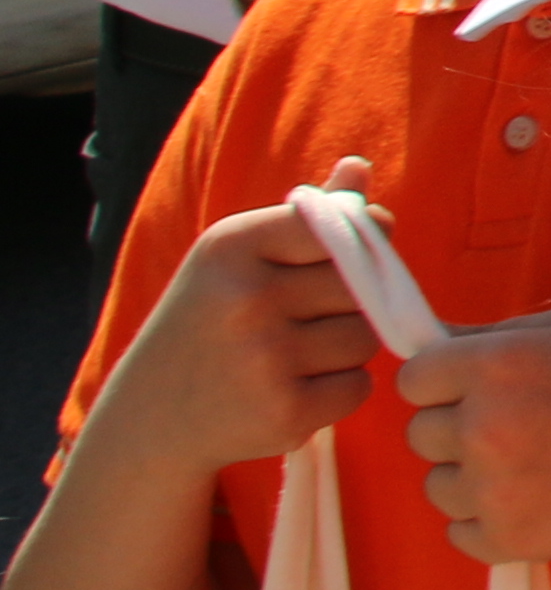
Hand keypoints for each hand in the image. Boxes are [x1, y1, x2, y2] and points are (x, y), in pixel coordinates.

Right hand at [102, 165, 388, 477]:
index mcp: (232, 245)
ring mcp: (264, 359)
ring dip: (346, 348)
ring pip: (365, 337)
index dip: (357, 244)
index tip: (336, 260)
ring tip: (291, 356)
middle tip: (302, 320)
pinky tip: (291, 391)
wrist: (146, 421)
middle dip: (350, 303)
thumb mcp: (236, 259)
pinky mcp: (284, 413)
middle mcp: (246, 298)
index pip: (342, 226)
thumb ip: (306, 216)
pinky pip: (359, 386)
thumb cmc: (208, 322)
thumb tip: (359, 168)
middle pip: (364, 285)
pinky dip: (339, 391)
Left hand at [399, 309, 550, 565]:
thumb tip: (435, 343)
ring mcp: (490, 488)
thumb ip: (496, 331)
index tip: (471, 388)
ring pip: (436, 485)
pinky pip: (458, 531)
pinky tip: (536, 498)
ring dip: (470, 478)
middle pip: (420, 433)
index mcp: (496, 364)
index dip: (440, 381)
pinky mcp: (503, 538)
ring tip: (533, 465)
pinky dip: (489, 521)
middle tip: (517, 426)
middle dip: (457, 428)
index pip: (412, 377)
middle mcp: (483, 425)